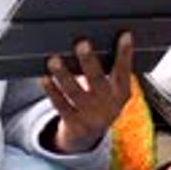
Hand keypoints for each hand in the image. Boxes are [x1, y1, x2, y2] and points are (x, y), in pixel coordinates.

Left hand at [40, 32, 132, 153]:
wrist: (90, 135)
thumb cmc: (100, 99)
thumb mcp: (112, 89)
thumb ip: (110, 69)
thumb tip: (97, 38)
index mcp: (121, 93)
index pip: (124, 71)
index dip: (125, 54)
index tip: (125, 35)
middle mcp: (107, 105)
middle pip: (97, 81)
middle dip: (90, 62)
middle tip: (82, 43)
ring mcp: (90, 116)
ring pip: (74, 93)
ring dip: (63, 75)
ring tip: (54, 60)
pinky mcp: (73, 123)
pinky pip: (60, 105)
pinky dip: (52, 91)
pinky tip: (45, 78)